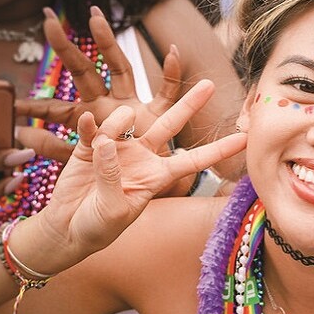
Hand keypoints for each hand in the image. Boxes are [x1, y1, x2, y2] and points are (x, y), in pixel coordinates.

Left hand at [15, 6, 182, 162]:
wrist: (149, 185)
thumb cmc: (114, 169)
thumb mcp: (80, 159)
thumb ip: (51, 147)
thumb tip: (18, 134)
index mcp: (88, 118)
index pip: (57, 107)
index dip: (35, 105)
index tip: (12, 102)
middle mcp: (108, 104)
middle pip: (86, 71)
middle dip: (67, 48)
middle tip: (48, 21)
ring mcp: (133, 105)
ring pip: (121, 68)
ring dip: (109, 43)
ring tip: (95, 18)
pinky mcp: (157, 115)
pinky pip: (167, 91)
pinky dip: (172, 72)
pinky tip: (173, 51)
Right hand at [23, 80, 246, 271]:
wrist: (68, 229)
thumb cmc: (98, 227)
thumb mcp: (114, 211)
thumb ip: (112, 177)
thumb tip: (108, 142)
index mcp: (158, 176)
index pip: (195, 160)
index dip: (219, 149)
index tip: (245, 138)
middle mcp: (143, 156)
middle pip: (171, 124)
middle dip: (190, 104)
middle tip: (209, 84)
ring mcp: (117, 147)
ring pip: (126, 119)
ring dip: (117, 124)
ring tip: (102, 145)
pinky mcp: (91, 144)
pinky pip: (94, 125)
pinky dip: (91, 124)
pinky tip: (87, 121)